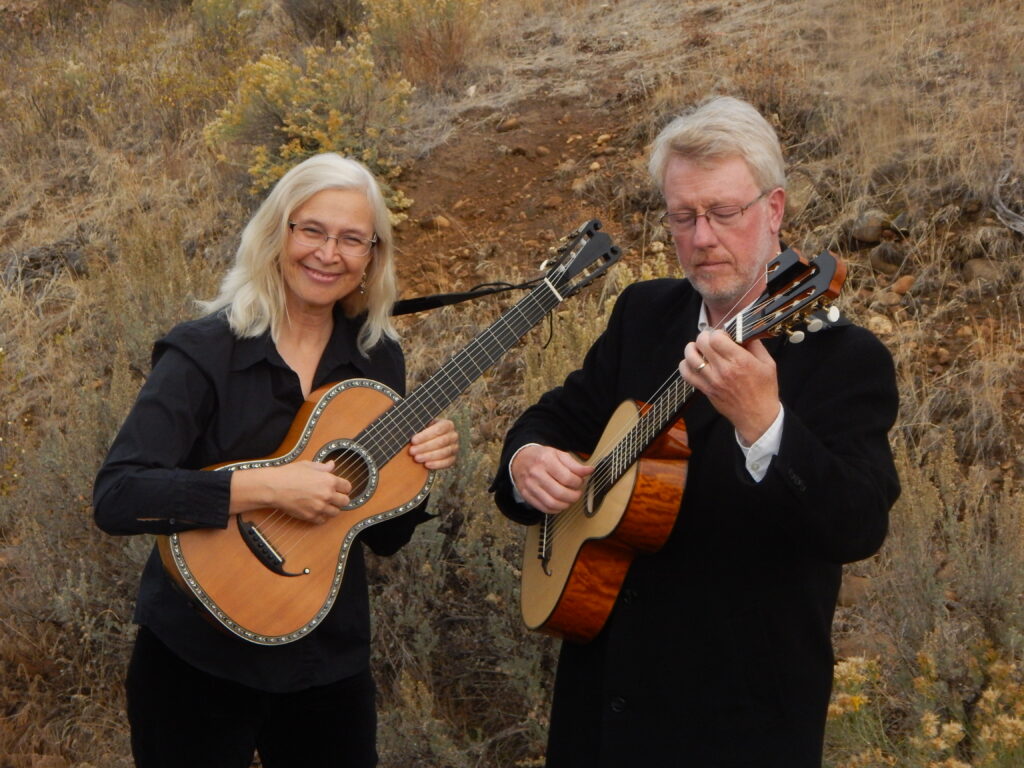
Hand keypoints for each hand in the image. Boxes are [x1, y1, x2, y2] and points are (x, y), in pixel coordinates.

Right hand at [230, 460, 350, 524]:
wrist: (274, 487)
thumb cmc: (289, 474)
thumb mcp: (308, 465)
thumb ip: (323, 467)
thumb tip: (332, 465)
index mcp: (329, 480)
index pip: (347, 487)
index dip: (344, 487)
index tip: (341, 488)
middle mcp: (327, 494)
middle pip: (345, 501)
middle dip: (341, 499)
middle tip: (335, 497)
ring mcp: (319, 507)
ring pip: (335, 512)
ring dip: (332, 508)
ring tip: (325, 504)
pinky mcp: (310, 516)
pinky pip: (323, 520)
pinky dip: (321, 516)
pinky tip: (316, 510)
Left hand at [408, 418, 458, 469]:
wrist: (432, 440)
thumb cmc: (426, 432)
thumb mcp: (424, 426)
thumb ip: (419, 427)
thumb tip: (410, 432)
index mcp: (447, 424)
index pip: (438, 429)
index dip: (425, 435)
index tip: (413, 440)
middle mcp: (453, 435)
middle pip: (441, 441)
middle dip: (425, 447)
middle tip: (412, 451)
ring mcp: (454, 447)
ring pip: (444, 452)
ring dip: (429, 456)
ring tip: (417, 458)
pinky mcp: (453, 458)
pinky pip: (447, 462)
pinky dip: (436, 464)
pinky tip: (426, 464)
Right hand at [510, 444, 593, 514]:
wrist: (520, 459)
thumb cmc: (541, 457)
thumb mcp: (559, 455)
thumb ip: (575, 465)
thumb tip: (590, 470)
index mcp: (546, 460)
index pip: (567, 478)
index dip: (578, 483)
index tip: (580, 482)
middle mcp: (536, 474)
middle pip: (560, 493)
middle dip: (574, 496)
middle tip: (577, 493)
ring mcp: (530, 486)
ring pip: (552, 503)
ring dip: (566, 504)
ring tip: (569, 499)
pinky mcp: (526, 495)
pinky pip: (543, 508)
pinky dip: (555, 510)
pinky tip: (559, 504)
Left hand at [680, 329, 780, 444]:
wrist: (757, 416)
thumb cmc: (764, 390)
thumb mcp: (768, 363)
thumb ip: (755, 345)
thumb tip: (743, 331)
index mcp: (740, 361)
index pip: (716, 337)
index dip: (718, 332)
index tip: (723, 336)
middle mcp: (723, 370)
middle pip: (702, 343)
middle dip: (705, 336)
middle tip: (711, 339)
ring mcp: (712, 381)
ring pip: (690, 357)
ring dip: (692, 348)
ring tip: (699, 348)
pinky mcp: (705, 390)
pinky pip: (686, 374)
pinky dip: (685, 365)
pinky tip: (693, 362)